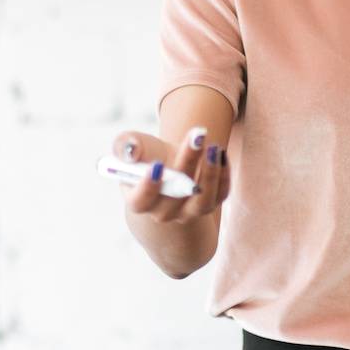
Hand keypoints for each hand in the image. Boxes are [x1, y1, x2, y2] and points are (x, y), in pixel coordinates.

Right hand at [110, 125, 231, 223]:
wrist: (170, 164)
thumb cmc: (147, 155)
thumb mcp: (133, 147)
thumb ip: (126, 146)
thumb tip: (131, 149)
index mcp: (140, 201)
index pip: (141, 201)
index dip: (147, 187)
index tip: (157, 165)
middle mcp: (164, 212)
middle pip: (176, 195)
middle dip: (187, 163)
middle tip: (196, 137)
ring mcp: (188, 212)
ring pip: (202, 201)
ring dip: (210, 174)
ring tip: (213, 147)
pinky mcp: (210, 204)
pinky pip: (220, 195)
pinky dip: (224, 176)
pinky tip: (221, 153)